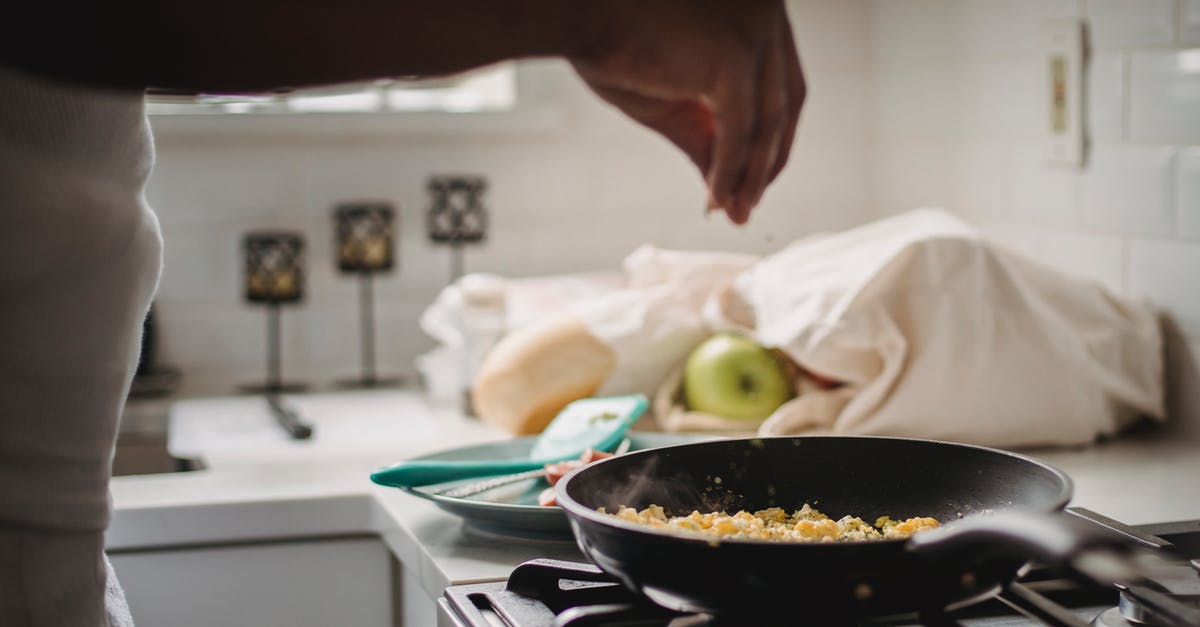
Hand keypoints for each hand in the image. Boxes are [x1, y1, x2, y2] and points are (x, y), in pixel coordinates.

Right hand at [569, 0, 804, 224]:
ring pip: (768, 121)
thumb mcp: (674, 101)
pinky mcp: (734, 57)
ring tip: (733, 212)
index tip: (754, 178)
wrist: (576, 17)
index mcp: (757, 11)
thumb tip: (728, 196)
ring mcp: (754, 32)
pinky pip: (740, 129)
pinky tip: (712, 199)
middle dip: (768, 160)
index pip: (783, 84)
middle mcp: (767, 13)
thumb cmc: (614, 47)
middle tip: (746, 206)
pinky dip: (729, 171)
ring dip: (751, 175)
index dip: (772, 137)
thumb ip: (708, 138)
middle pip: (787, 103)